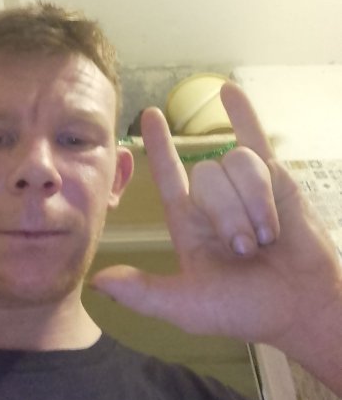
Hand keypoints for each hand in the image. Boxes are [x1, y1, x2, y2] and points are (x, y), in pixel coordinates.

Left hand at [92, 82, 341, 393]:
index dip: (158, 147)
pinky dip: (243, 113)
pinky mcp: (275, 178)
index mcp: (189, 223)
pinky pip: (254, 138)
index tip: (148, 116)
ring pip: (236, 164)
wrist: (303, 306)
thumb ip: (144, 292)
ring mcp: (244, 185)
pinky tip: (229, 89)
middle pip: (207, 176)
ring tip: (269, 236)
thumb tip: (96, 281)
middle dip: (230, 216)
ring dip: (255, 203)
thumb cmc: (247, 309)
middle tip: (247, 251)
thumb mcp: (188, 306)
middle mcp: (214, 200)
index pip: (168, 176)